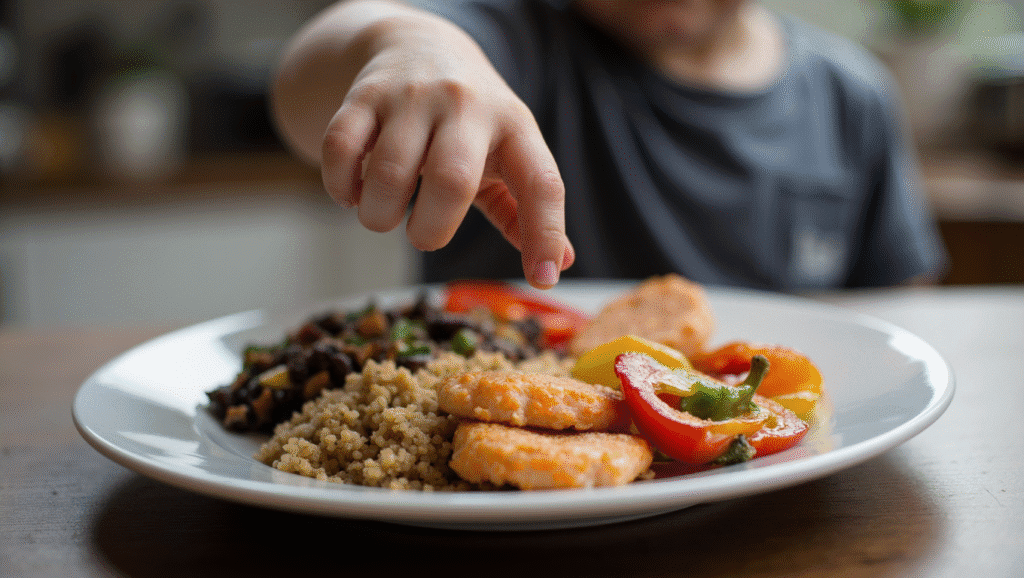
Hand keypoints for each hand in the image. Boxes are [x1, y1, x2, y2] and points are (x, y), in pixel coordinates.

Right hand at [318, 16, 573, 287]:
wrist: (421, 44)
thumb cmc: (470, 122)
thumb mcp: (508, 154)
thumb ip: (526, 207)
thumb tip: (559, 264)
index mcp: (514, 126)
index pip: (541, 182)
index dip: (544, 233)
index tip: (543, 277)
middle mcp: (467, 105)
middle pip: (452, 180)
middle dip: (431, 230)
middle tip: (423, 235)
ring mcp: (413, 96)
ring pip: (388, 172)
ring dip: (379, 215)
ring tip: (384, 213)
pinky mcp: (365, 94)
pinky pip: (341, 149)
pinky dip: (341, 188)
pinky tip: (353, 194)